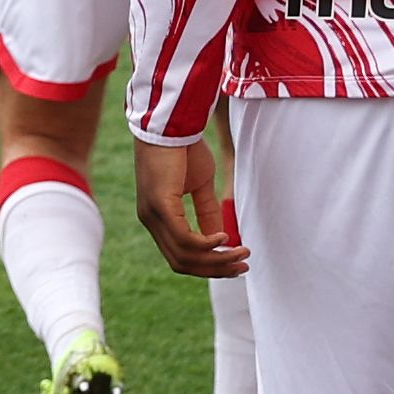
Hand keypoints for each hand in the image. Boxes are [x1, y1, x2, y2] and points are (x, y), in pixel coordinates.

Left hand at [132, 135, 247, 276]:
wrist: (171, 124)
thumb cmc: (183, 149)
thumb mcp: (199, 185)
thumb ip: (206, 211)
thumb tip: (222, 238)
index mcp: (158, 217)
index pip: (180, 256)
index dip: (207, 266)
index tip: (235, 265)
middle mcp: (151, 220)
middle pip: (182, 262)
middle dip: (215, 269)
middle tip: (243, 268)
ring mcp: (152, 214)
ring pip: (185, 255)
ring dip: (216, 259)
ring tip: (241, 253)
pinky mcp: (160, 205)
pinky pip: (183, 238)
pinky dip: (206, 244)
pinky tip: (224, 238)